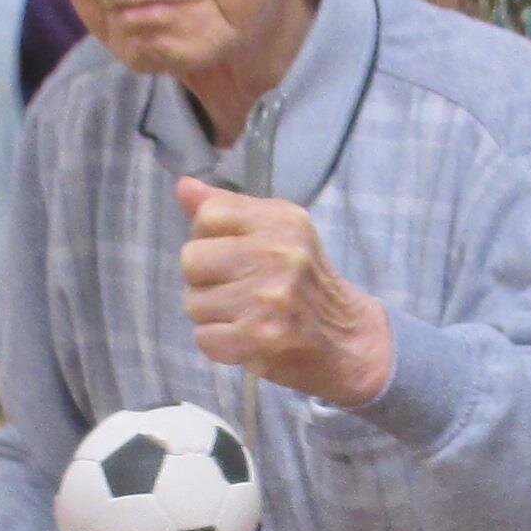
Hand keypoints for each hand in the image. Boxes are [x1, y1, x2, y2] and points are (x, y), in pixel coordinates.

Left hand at [171, 179, 392, 406]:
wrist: (346, 341)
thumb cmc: (302, 282)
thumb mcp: (276, 233)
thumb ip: (228, 208)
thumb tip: (183, 186)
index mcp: (283, 220)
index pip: (208, 216)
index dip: (209, 240)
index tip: (234, 257)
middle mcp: (280, 254)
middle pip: (191, 259)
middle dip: (205, 280)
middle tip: (238, 291)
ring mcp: (270, 297)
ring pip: (193, 302)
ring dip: (212, 315)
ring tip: (246, 316)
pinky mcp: (261, 338)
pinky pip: (204, 338)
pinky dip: (220, 344)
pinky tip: (248, 338)